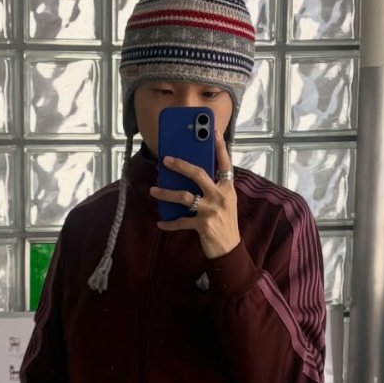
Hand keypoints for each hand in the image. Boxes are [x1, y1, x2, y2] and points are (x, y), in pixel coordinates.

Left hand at [150, 131, 241, 260]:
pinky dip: (169, 223)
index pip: (225, 164)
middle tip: (166, 160)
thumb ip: (214, 188)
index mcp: (227, 189)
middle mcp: (220, 197)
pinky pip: (181, 222)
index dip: (220, 148)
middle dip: (180, 165)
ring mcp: (211, 211)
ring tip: (154, 190)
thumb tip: (193, 174)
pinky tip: (160, 223)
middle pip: (198, 174)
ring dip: (166, 193)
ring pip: (184, 197)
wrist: (229, 250)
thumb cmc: (225, 223)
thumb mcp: (225, 202)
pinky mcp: (203, 225)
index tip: (214, 133)